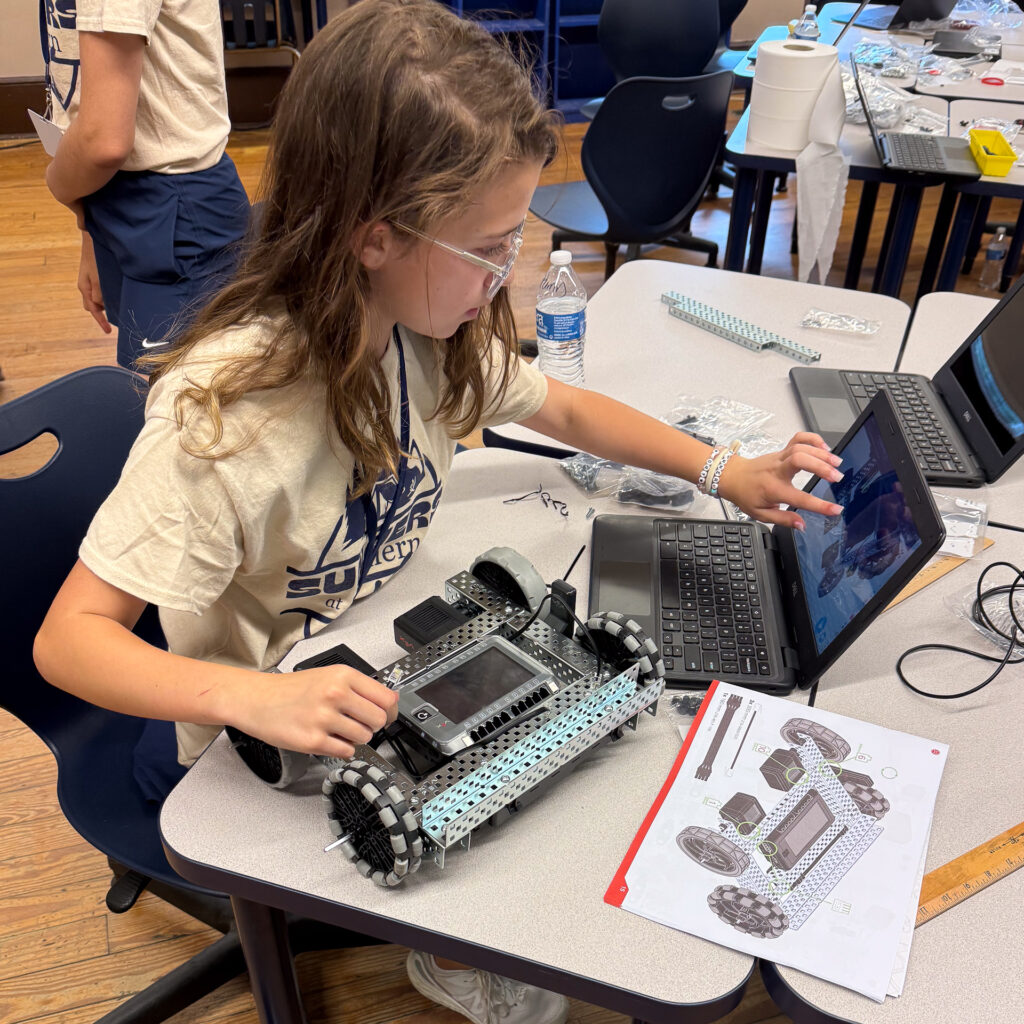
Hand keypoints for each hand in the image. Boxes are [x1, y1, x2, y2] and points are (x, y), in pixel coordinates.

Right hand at [78, 233, 111, 333]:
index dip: (101, 321)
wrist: (94, 239)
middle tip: (116, 319)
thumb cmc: (95, 257)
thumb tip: (101, 307)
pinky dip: (108, 296)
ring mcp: (90, 280)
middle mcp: (86, 286)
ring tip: (119, 309)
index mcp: (84, 288)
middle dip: (102, 314)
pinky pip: (101, 290)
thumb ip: (99, 293)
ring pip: (97, 298)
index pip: (92, 310)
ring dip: (106, 305)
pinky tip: (118, 295)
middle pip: (93, 306)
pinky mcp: (96, 275)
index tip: (108, 331)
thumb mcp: (98, 277)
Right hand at [229, 666, 398, 759]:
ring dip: (355, 738)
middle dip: (371, 725)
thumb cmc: (291, 689)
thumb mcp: (329, 676)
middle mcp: (335, 694)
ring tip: (338, 729)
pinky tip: (329, 739)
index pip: (386, 698)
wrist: (257, 699)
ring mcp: (324, 718)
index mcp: (342, 676)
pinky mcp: (313, 741)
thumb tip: (390, 702)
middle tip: (357, 723)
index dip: (389, 710)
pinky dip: (342, 749)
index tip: (386, 715)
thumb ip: (359, 687)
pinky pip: (347, 751)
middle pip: (378, 720)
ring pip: (364, 737)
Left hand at [716, 432, 844, 530]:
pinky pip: (797, 438)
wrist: (732, 476)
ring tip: (837, 463)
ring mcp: (779, 458)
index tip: (835, 509)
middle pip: (799, 460)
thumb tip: (802, 525)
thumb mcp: (760, 514)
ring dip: (821, 453)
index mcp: (773, 489)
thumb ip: (783, 519)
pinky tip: (824, 447)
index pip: (799, 498)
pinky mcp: (781, 451)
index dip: (819, 505)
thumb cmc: (746, 495)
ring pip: (800, 447)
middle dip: (821, 467)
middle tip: (838, 476)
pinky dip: (812, 439)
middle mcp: (777, 470)